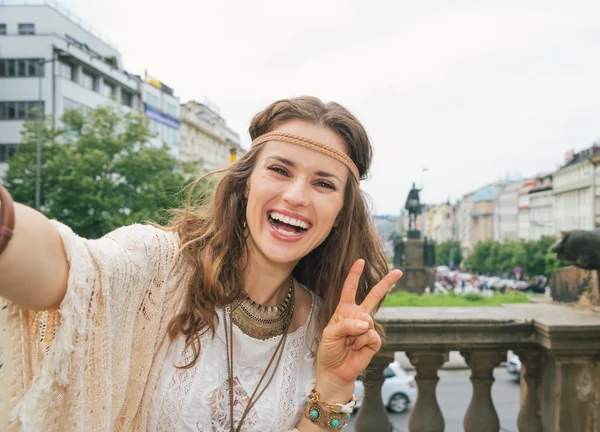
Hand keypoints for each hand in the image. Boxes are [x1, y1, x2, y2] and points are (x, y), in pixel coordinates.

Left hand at [314, 259, 402, 401]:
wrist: (335, 371)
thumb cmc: (329, 350)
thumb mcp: (330, 334)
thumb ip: (346, 324)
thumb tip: (366, 324)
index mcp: (344, 310)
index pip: (349, 289)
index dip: (354, 275)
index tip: (361, 261)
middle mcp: (358, 315)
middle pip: (374, 296)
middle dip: (386, 283)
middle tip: (399, 272)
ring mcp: (368, 327)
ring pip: (367, 321)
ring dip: (355, 333)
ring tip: (349, 343)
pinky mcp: (374, 340)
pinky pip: (371, 335)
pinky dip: (362, 342)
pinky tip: (357, 348)